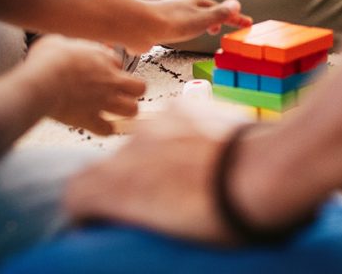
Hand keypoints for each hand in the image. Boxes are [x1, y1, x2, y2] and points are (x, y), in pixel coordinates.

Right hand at [25, 36, 145, 135]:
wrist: (43, 82)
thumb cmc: (48, 60)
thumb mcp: (57, 42)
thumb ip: (67, 46)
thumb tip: (63, 48)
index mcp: (103, 58)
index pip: (119, 62)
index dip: (112, 68)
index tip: (102, 72)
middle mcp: (109, 79)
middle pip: (139, 87)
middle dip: (134, 91)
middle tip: (123, 93)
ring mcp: (103, 100)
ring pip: (132, 109)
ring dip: (126, 111)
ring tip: (117, 111)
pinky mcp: (91, 119)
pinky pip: (108, 129)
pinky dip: (105, 129)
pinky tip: (100, 126)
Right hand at [66, 100, 250, 241]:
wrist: (264, 172)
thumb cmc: (219, 219)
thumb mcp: (168, 236)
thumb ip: (139, 219)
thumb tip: (142, 218)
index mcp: (116, 187)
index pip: (77, 194)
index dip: (87, 210)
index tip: (105, 223)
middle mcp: (128, 148)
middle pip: (115, 166)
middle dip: (131, 183)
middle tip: (162, 203)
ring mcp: (157, 121)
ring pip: (145, 141)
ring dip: (158, 157)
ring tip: (192, 176)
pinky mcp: (186, 105)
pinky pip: (173, 121)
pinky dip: (182, 135)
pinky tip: (209, 150)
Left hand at [147, 0, 250, 45]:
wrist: (141, 27)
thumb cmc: (171, 21)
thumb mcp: (202, 18)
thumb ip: (219, 13)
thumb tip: (236, 4)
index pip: (219, 7)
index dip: (233, 16)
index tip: (246, 23)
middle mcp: (181, 2)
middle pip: (202, 9)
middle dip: (213, 17)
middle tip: (219, 30)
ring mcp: (169, 12)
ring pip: (188, 15)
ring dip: (197, 22)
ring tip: (200, 31)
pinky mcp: (158, 22)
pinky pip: (175, 24)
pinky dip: (182, 28)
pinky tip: (177, 34)